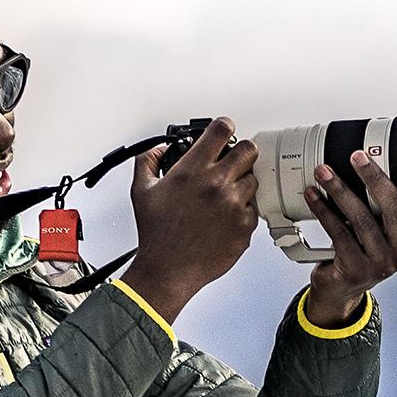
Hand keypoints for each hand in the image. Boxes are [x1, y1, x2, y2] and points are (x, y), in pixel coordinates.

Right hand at [121, 119, 258, 323]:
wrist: (168, 269)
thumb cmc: (156, 234)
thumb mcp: (141, 190)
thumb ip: (148, 160)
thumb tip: (159, 149)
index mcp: (193, 169)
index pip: (221, 130)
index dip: (225, 127)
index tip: (225, 131)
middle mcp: (216, 183)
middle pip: (248, 150)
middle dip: (241, 153)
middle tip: (233, 162)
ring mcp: (234, 204)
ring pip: (253, 179)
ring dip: (242, 183)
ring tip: (224, 196)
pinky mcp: (245, 226)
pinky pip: (254, 208)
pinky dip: (243, 210)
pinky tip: (226, 218)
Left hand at [299, 148, 396, 328]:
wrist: (342, 287)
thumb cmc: (363, 249)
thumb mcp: (381, 230)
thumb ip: (383, 206)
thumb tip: (364, 160)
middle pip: (394, 210)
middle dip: (373, 178)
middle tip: (357, 156)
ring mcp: (379, 264)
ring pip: (361, 219)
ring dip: (340, 190)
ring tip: (323, 171)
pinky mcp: (355, 270)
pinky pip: (338, 233)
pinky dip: (323, 210)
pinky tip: (313, 195)